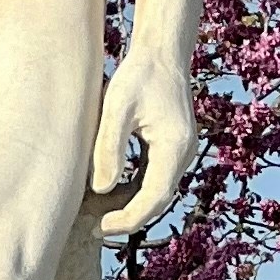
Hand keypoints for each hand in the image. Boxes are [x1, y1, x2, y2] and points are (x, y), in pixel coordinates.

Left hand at [92, 44, 199, 238]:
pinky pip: (155, 178)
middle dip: (129, 217)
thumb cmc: (139, 74)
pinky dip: (135, 189)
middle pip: (158, 200)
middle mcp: (184, 154)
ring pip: (157, 191)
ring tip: (98, 212)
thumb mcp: (117, 107)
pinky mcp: (172, 148)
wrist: (163, 53)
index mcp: (174, 148)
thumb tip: (102, 190)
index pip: (155, 198)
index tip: (101, 227)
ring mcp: (181, 152)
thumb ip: (110, 148)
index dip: (129, 219)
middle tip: (95, 227)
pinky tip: (110, 190)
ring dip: (132, 205)